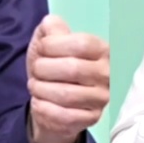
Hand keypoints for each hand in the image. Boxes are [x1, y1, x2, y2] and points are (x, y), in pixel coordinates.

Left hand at [27, 15, 110, 142]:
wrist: (55, 102)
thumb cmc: (54, 67)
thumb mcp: (50, 43)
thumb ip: (51, 29)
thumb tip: (50, 24)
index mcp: (102, 50)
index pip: (81, 44)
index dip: (54, 45)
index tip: (42, 49)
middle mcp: (108, 73)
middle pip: (73, 69)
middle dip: (43, 69)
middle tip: (36, 71)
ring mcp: (102, 98)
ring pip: (66, 94)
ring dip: (41, 89)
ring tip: (35, 86)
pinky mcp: (92, 118)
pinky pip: (64, 116)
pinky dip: (43, 108)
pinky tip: (38, 102)